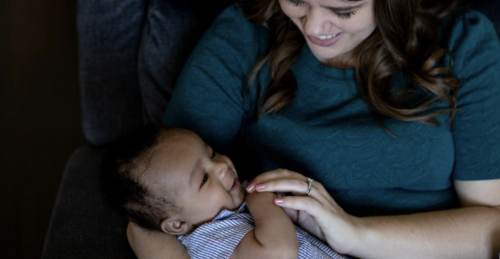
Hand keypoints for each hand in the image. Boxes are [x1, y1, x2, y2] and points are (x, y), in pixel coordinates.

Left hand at [246, 169, 363, 254]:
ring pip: (295, 184)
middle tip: (250, 185)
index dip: (265, 177)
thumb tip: (265, 201)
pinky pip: (306, 202)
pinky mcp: (324, 210)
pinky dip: (290, 200)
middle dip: (266, 178)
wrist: (349, 235)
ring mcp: (319, 197)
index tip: (249, 185)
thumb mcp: (299, 213)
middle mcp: (313, 187)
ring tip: (259, 189)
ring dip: (275, 185)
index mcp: (306, 185)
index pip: (282, 174)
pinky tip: (277, 201)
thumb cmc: (322, 224)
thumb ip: (285, 205)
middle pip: (286, 174)